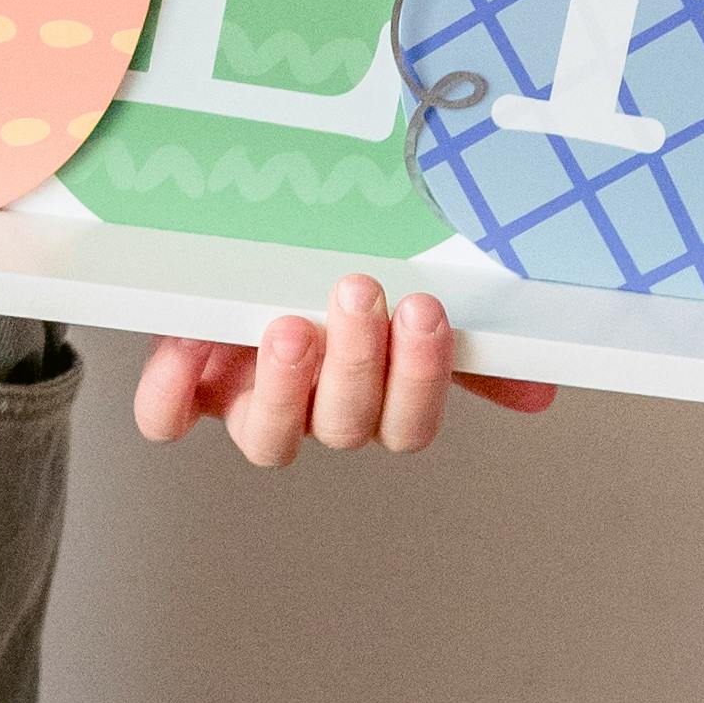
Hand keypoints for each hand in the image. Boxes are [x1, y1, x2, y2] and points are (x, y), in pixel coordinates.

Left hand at [131, 272, 555, 462]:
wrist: (225, 261)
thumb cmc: (322, 283)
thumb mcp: (395, 301)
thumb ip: (461, 345)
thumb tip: (538, 387)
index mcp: (369, 401)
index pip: (408, 424)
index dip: (420, 378)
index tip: (426, 308)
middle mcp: (310, 416)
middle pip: (344, 427)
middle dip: (359, 362)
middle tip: (361, 293)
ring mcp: (244, 407)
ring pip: (266, 441)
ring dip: (284, 387)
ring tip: (291, 328)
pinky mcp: (180, 391)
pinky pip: (164, 418)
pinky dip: (173, 391)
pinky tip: (193, 344)